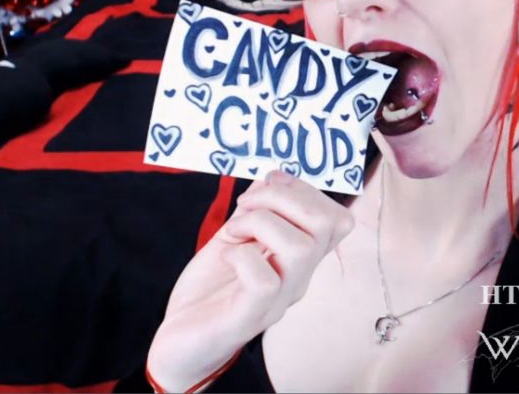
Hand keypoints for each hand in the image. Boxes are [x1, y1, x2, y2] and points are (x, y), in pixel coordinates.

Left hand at [146, 170, 354, 391]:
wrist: (181, 340)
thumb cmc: (213, 287)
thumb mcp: (237, 235)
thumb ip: (257, 209)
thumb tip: (271, 179)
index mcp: (301, 257)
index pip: (338, 218)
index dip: (306, 189)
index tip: (268, 182)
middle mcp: (299, 278)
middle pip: (327, 225)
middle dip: (283, 197)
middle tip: (246, 205)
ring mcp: (279, 299)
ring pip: (301, 247)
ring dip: (260, 222)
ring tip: (233, 230)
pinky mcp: (250, 317)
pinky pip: (265, 280)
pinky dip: (242, 255)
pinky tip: (227, 255)